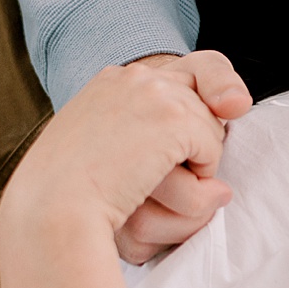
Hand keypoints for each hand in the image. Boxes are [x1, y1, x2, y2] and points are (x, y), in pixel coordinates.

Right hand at [0, 53, 249, 287]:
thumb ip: (154, 127)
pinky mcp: (171, 118)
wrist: (48, 211)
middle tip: (157, 180)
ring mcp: (152, 93)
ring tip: (151, 189)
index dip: (201, 111)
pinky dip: (198, 177)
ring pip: (212, 130)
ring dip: (196, 171)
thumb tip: (239, 105)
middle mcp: (134, 76)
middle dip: (196, 150)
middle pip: (204, 106)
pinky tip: (156, 186)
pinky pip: (212, 149)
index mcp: (112, 81)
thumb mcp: (108, 150)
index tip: (203, 133)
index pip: (189, 76)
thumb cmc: (72, 196)